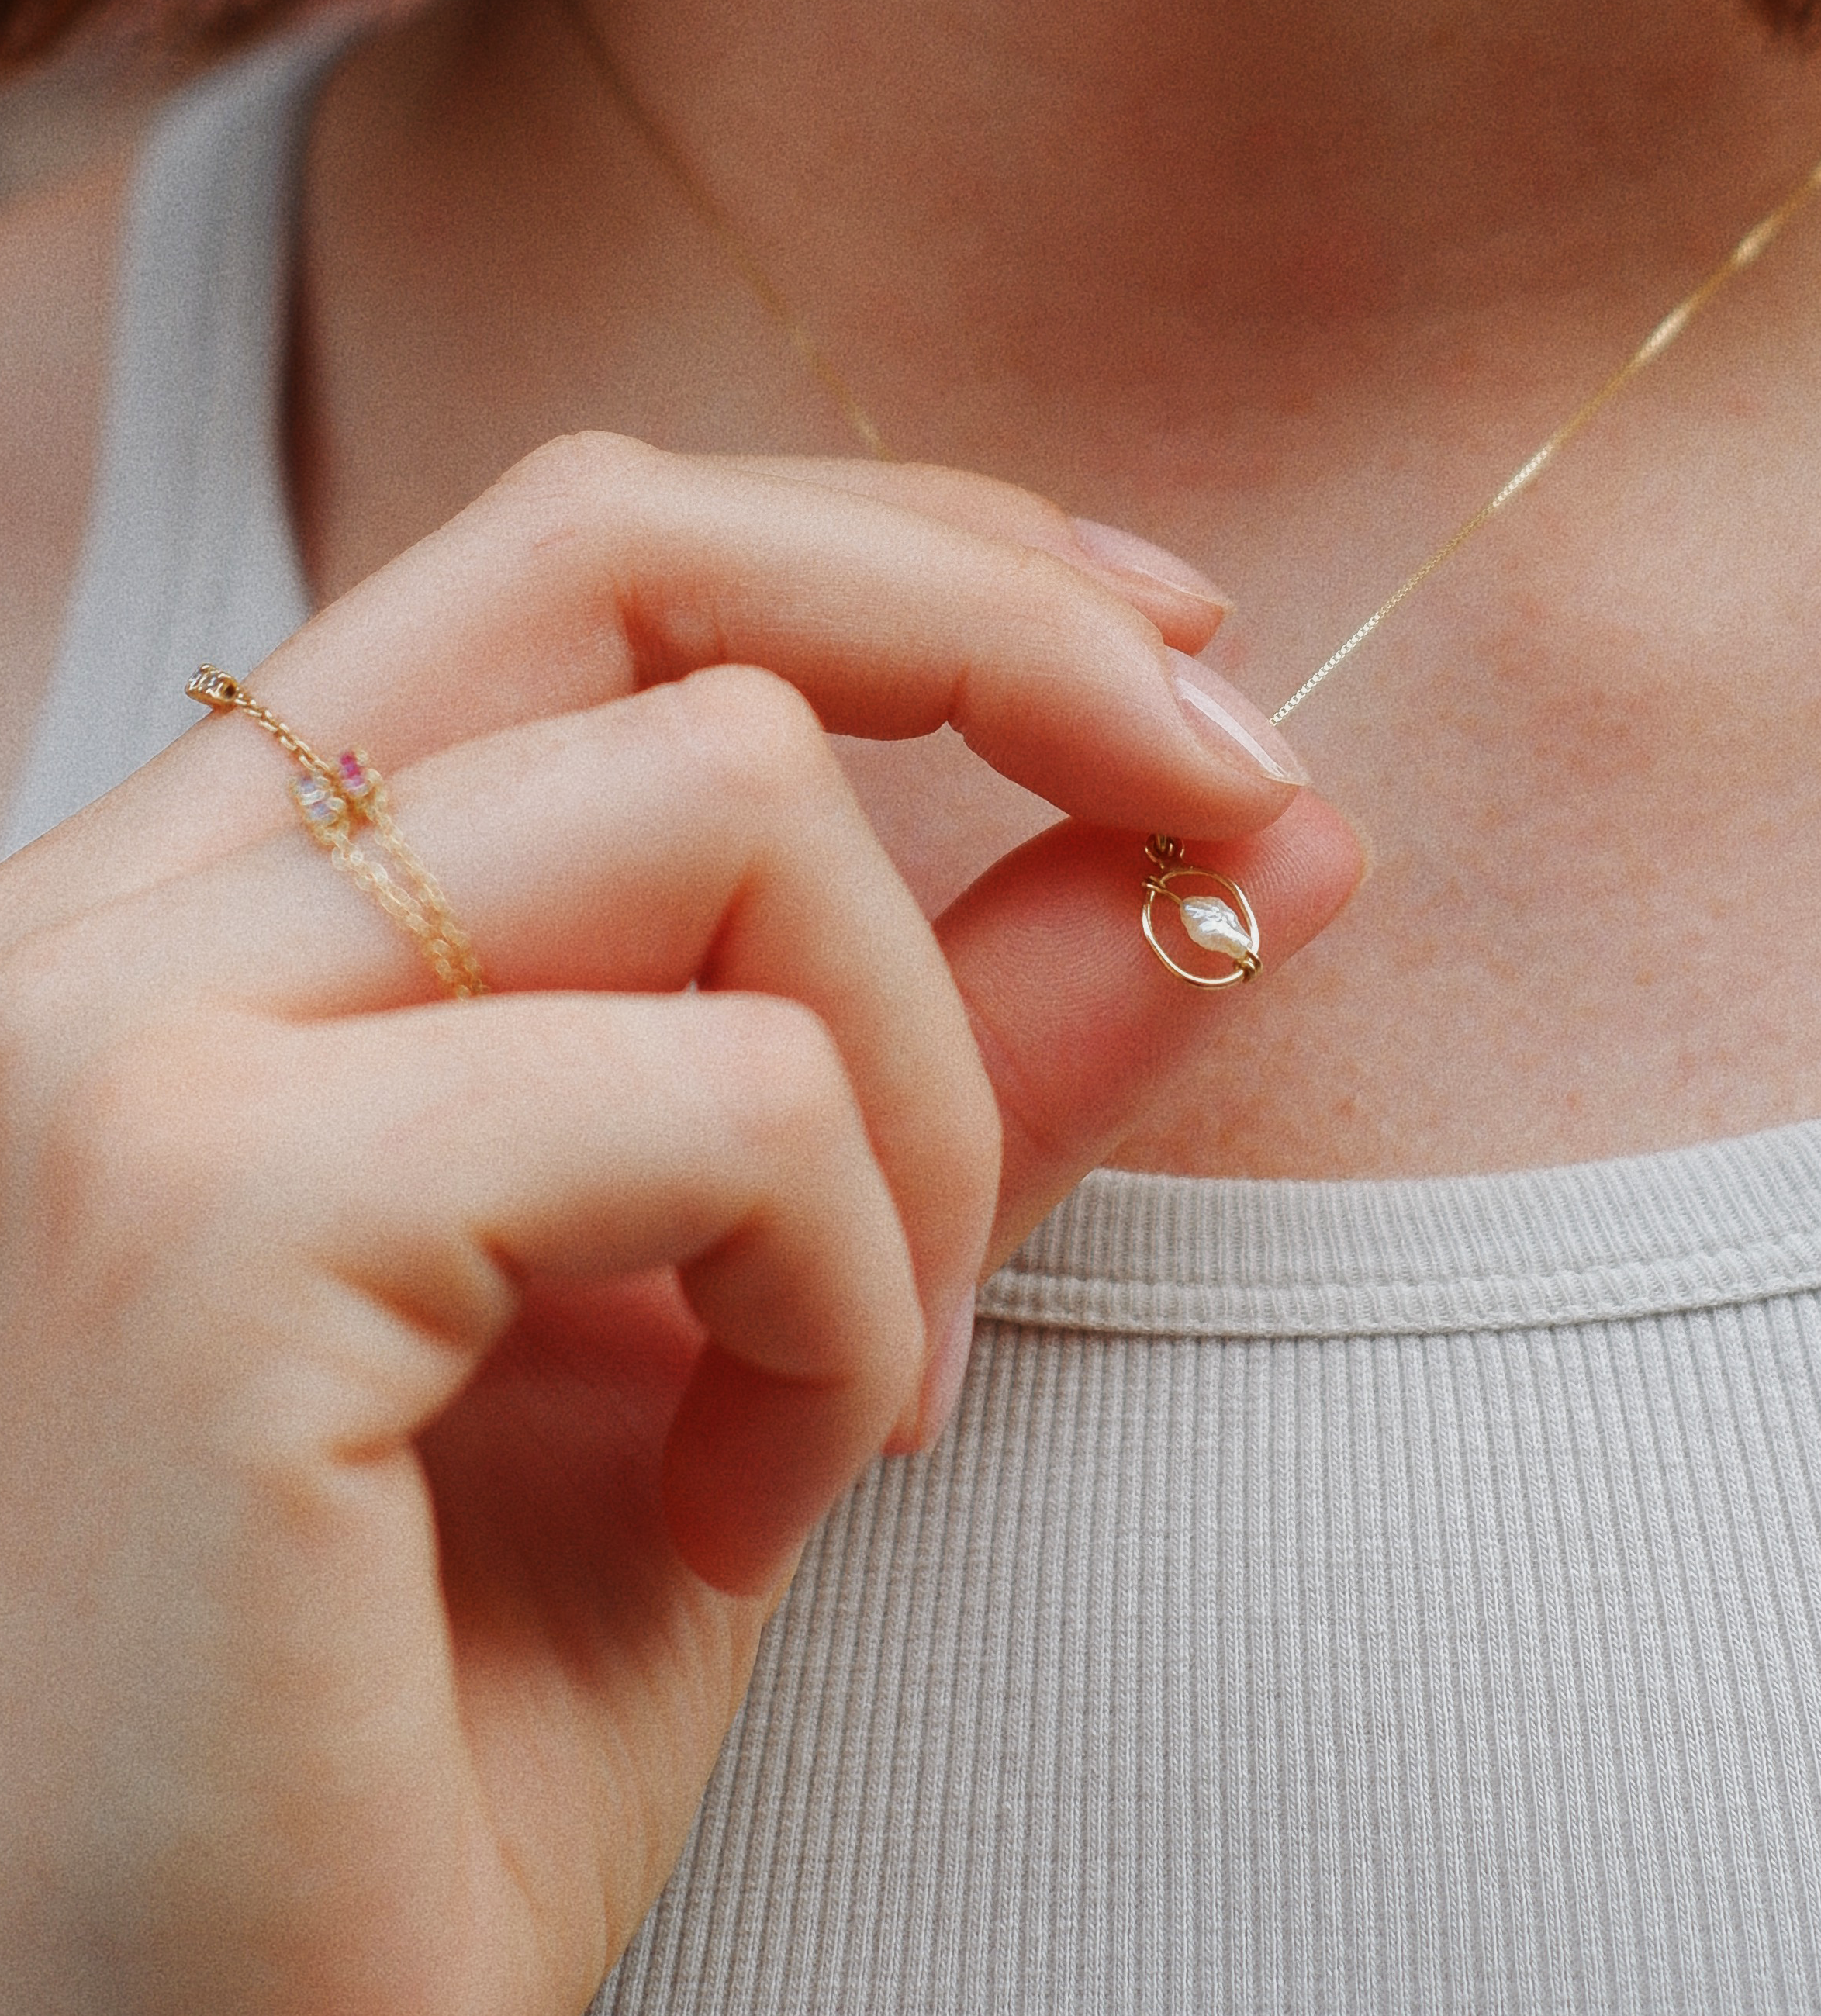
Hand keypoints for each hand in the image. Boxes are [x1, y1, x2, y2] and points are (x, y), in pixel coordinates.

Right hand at [0, 435, 1362, 2015]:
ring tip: (866, 1381)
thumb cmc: (444, 1716)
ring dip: (920, 1104)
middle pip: (637, 555)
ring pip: (735, 807)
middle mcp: (113, 918)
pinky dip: (846, 1294)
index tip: (1171, 659)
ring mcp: (119, 1048)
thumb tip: (1261, 826)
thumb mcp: (764, 1312)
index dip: (916, 550)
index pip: (585, 556)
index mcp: (212, 914)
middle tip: (1236, 804)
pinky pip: (726, 1102)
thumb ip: (976, 1049)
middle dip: (1009, 636)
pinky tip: (753, 1502)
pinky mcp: (202, 1226)